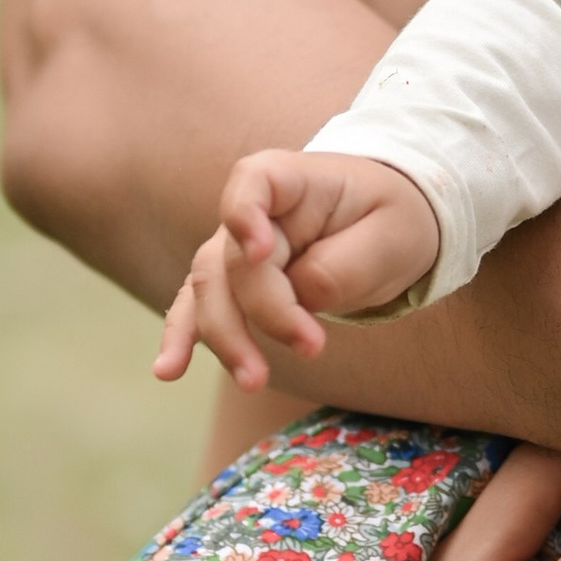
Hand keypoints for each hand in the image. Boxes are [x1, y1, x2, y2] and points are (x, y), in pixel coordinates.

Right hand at [153, 147, 438, 393]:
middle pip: (233, 257)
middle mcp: (253, 212)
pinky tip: (168, 370)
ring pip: (210, 291)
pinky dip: (183, 338)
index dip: (245, 213)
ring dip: (226, 337)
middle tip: (312, 346)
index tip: (262, 252)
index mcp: (294, 180)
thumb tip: (300, 296)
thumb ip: (342, 265)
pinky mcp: (233, 286)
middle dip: (263, 309)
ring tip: (253, 380)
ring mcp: (235, 250)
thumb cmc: (392, 218)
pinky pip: (198, 309)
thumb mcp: (392, 235)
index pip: (253, 181)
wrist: (386, 224)